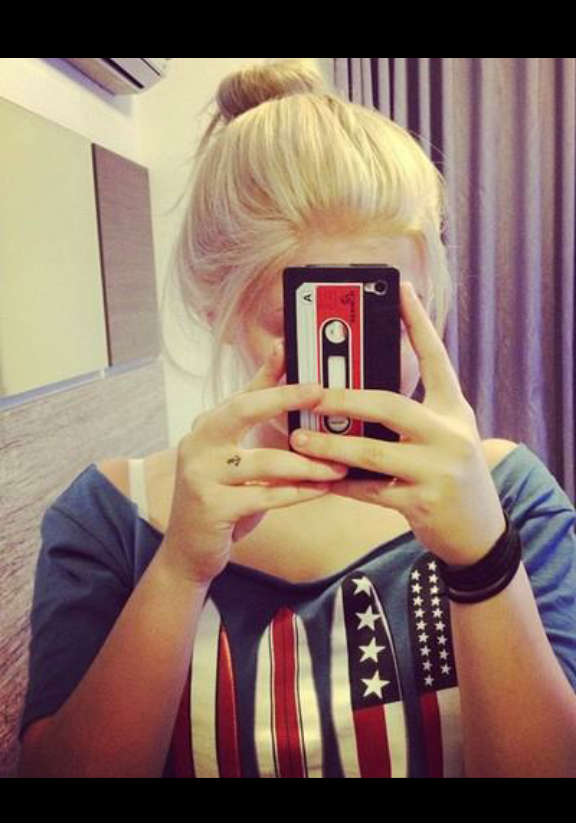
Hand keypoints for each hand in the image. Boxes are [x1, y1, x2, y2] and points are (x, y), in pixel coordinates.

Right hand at [160, 341, 348, 584]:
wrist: (188, 548)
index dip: (272, 373)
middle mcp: (198, 444)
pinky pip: (266, 496)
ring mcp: (201, 475)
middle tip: (320, 393)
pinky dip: (297, 492)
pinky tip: (321, 489)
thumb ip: (259, 415)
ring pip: (264, 461)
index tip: (297, 354)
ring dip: (307, 463)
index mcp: (207, 426)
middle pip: (242, 410)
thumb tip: (282, 364)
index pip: (244, 392)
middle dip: (283, 398)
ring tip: (338, 464)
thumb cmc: (221, 495)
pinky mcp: (212, 507)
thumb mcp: (235, 452)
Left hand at [290, 282, 505, 566]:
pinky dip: (341, 484)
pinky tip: (317, 477)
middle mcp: (450, 435)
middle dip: (345, 398)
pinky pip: (370, 491)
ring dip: (331, 445)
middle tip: (311, 394)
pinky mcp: (422, 503)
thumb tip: (362, 389)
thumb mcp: (447, 434)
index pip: (436, 358)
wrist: (480, 532)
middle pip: (392, 406)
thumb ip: (416, 411)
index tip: (399, 289)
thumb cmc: (452, 474)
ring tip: (300, 438)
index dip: (418, 323)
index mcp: (454, 411)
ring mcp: (438, 470)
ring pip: (374, 453)